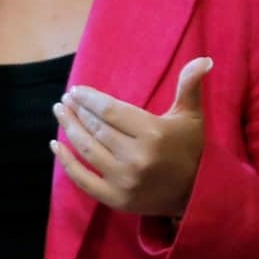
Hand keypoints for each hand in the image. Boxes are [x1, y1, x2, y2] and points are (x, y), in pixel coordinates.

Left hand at [50, 58, 212, 215]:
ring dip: (69, 129)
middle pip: (96, 129)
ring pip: (87, 150)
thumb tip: (204, 59)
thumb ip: (190, 86)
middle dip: (77, 111)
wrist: (197, 194)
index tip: (76, 91)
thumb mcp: (191, 116)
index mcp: (153, 133)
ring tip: (60, 113)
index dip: (89, 99)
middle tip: (65, 100)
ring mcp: (125, 181)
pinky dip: (66, 161)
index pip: (110, 111)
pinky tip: (55, 144)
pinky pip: (82, 179)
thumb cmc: (191, 148)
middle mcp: (137, 158)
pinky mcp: (116, 199)